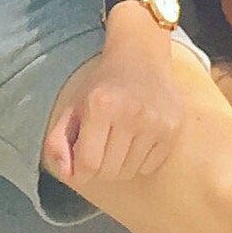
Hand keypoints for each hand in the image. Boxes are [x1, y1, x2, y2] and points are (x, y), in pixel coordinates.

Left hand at [43, 22, 189, 189]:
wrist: (141, 57)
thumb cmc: (102, 85)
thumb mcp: (73, 106)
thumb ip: (58, 141)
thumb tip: (67, 175)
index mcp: (101, 105)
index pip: (88, 163)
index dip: (80, 173)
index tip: (79, 166)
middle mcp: (131, 113)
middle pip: (109, 171)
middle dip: (99, 168)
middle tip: (100, 148)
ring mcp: (156, 122)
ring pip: (129, 172)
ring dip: (119, 165)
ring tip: (118, 140)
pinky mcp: (173, 129)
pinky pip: (149, 167)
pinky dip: (139, 161)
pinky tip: (137, 139)